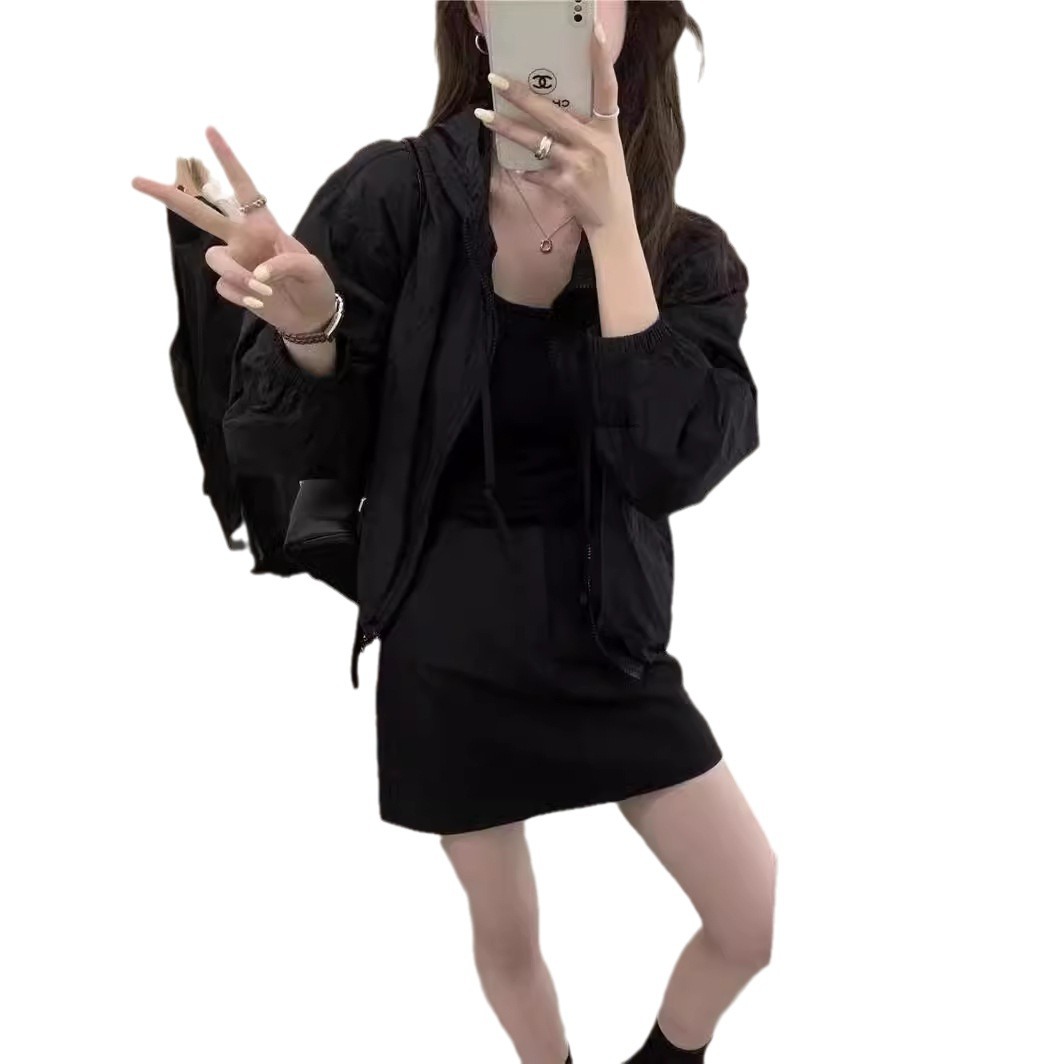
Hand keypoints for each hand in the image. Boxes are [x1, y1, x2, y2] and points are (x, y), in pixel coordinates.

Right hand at [132, 127, 336, 335]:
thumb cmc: (314, 285)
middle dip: (169, 195)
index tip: (209, 131)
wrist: (311, 316)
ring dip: (237, 276)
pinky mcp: (231, 285)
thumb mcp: (311, 269)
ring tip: (264, 291)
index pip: (243, 186)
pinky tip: (261, 301)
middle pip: (199, 212)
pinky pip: (224, 287)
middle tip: (136, 180)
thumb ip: (287, 264)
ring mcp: (235, 261)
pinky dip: (242, 295)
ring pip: (214, 259)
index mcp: (263, 223)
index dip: (227, 159)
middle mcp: (242, 237)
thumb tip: (257, 273)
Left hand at [475, 18, 633, 232]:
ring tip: (484, 116)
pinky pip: (536, 173)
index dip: (601, 58)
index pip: (606, 87)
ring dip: (506, 129)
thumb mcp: (607, 149)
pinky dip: (524, 170)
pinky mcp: (565, 185)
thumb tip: (555, 108)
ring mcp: (578, 164)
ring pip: (535, 141)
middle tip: (497, 79)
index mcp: (606, 129)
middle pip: (551, 112)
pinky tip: (513, 166)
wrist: (613, 223)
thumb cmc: (608, 183)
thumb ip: (587, 128)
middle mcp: (593, 143)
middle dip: (521, 95)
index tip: (593, 30)